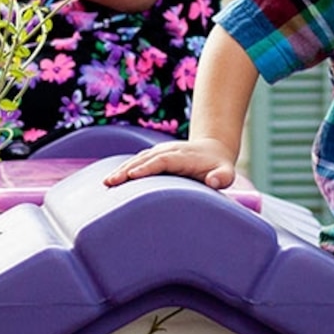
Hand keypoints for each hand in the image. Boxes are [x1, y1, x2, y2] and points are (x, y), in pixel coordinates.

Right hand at [103, 137, 238, 189]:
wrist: (213, 150)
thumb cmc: (219, 167)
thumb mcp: (227, 172)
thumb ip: (222, 177)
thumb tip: (214, 182)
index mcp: (182, 157)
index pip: (161, 161)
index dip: (147, 168)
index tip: (132, 176)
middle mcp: (167, 152)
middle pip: (144, 160)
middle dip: (127, 170)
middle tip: (110, 182)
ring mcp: (159, 153)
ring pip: (137, 160)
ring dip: (121, 170)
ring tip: (107, 183)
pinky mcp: (154, 157)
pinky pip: (137, 162)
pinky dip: (124, 169)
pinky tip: (112, 180)